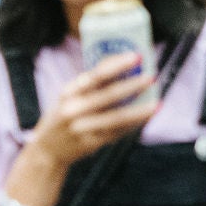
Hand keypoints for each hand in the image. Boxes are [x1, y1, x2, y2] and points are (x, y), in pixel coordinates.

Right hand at [26, 54, 156, 171]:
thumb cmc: (66, 113)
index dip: (117, 65)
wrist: (47, 149)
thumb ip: (92, 83)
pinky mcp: (90, 144)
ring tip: (157, 103)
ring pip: (116, 118)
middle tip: (152, 76)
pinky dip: (134, 124)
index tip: (137, 56)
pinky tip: (147, 117)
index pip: (95, 75)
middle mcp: (74, 109)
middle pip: (108, 95)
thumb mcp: (70, 95)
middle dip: (132, 85)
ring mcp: (82, 128)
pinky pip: (117, 133)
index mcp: (70, 91)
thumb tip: (123, 63)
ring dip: (139, 111)